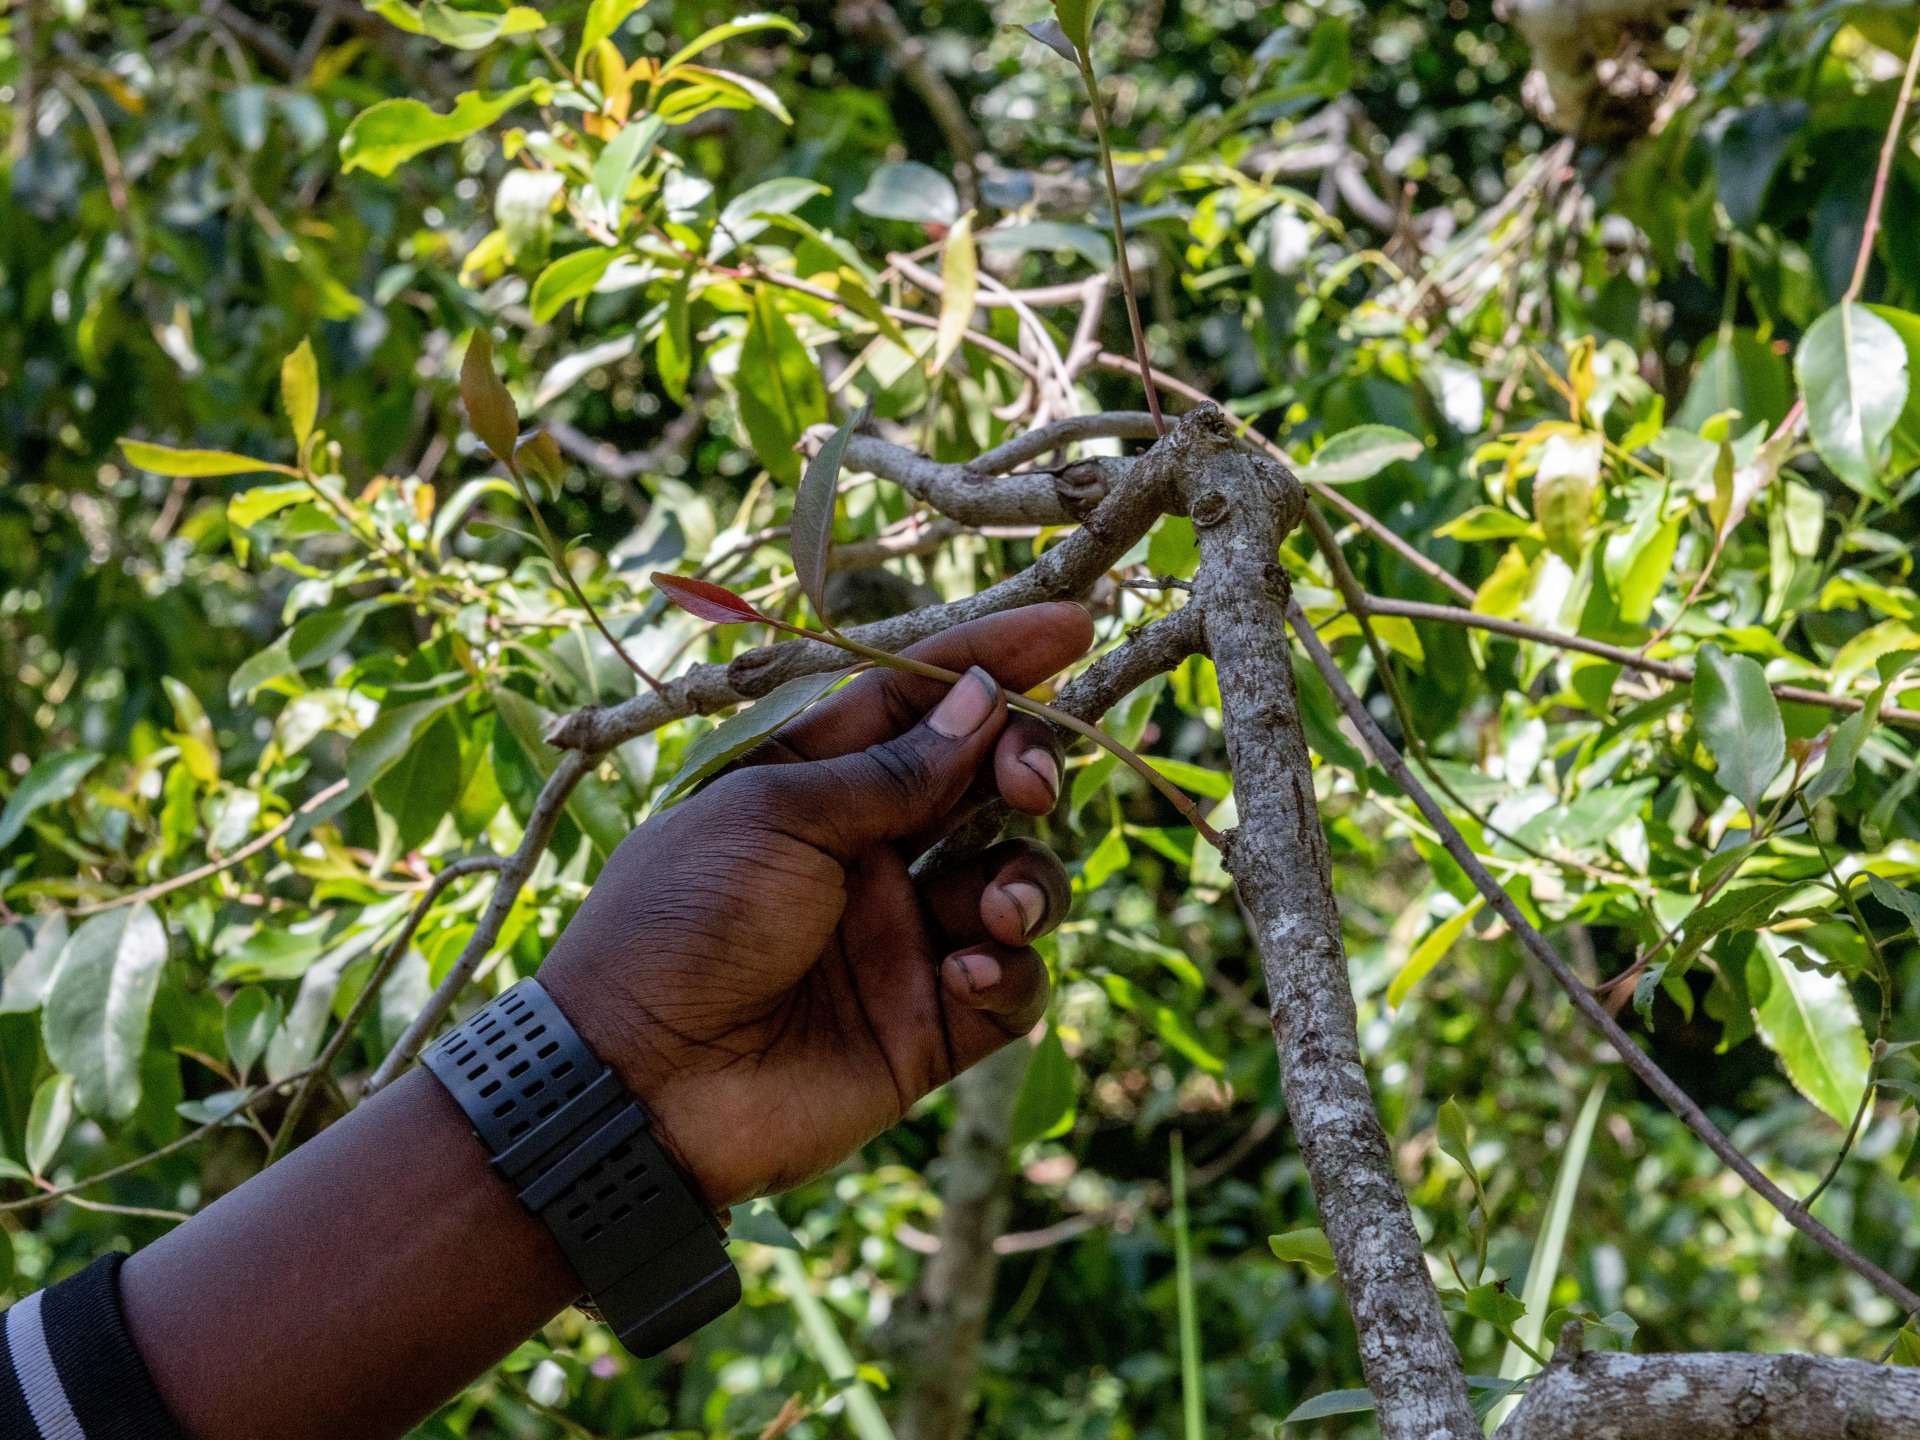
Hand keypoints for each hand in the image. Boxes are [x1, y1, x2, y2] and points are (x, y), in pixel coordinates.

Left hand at [539, 602, 1094, 1206]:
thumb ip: (893, 770)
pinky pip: (1011, 983)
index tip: (1074, 627)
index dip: (994, 662)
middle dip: (1025, 768)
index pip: (920, 704)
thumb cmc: (681, 922)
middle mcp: (868, 852)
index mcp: (815, 783)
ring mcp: (903, 938)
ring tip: (992, 904)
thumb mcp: (776, 815)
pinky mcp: (929, 1024)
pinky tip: (965, 971)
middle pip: (984, 784)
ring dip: (1027, 879)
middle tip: (1027, 785)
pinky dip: (1009, 969)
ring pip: (1016, 880)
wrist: (636, 1084)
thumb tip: (982, 701)